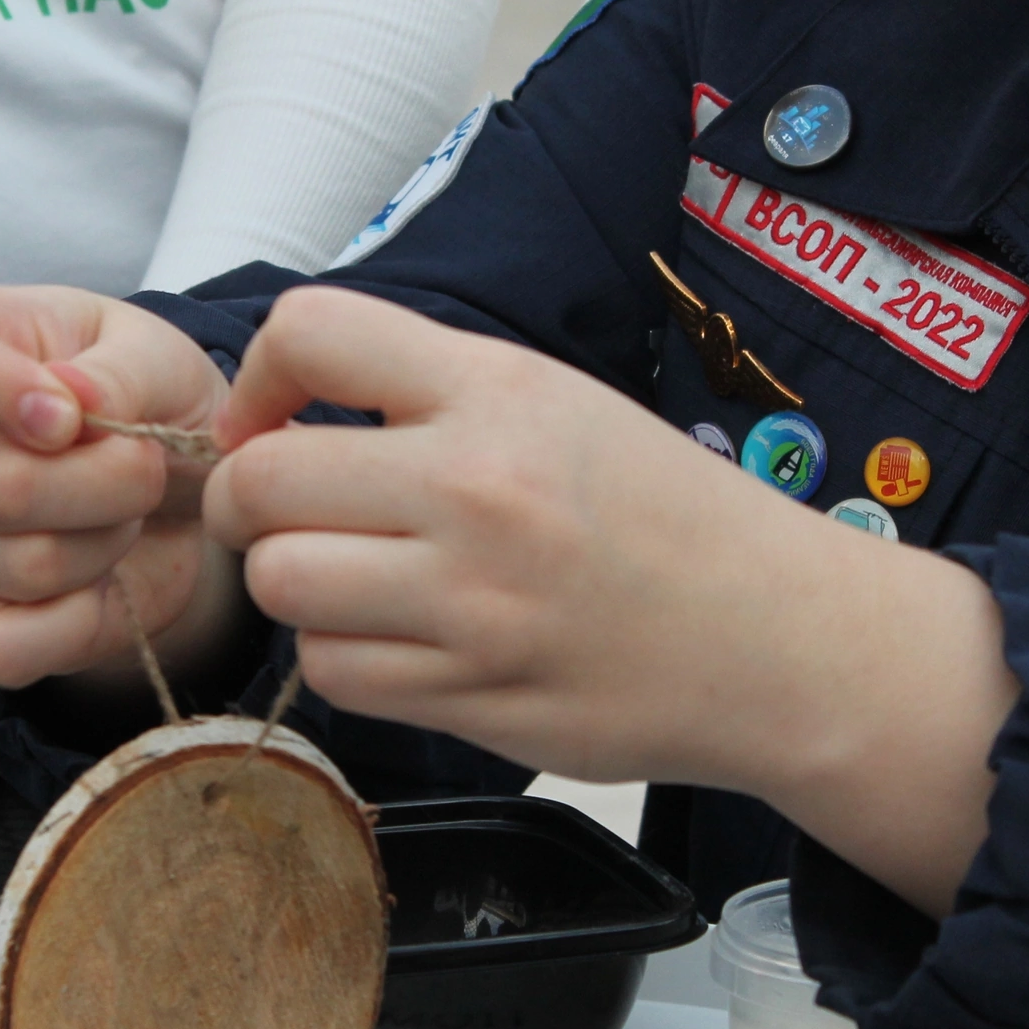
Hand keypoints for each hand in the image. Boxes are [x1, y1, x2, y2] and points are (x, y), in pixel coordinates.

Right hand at [0, 281, 243, 694]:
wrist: (179, 482)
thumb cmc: (147, 395)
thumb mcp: (156, 355)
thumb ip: (119, 370)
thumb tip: (73, 401)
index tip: (68, 413)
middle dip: (110, 484)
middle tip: (144, 464)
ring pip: (24, 564)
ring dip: (109, 539)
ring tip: (122, 509)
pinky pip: (9, 647)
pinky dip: (83, 619)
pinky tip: (100, 579)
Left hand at [202, 287, 1017, 914]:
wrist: (778, 637)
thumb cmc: (662, 514)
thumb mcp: (558, 404)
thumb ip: (427, 394)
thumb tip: (279, 407)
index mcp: (498, 391)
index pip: (312, 333)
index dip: (259, 377)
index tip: (272, 419)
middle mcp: (478, 488)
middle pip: (265, 482)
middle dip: (250, 500)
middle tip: (283, 515)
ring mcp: (473, 602)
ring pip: (283, 587)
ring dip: (296, 586)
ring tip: (348, 581)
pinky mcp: (474, 696)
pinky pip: (334, 672)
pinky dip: (344, 658)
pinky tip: (396, 640)